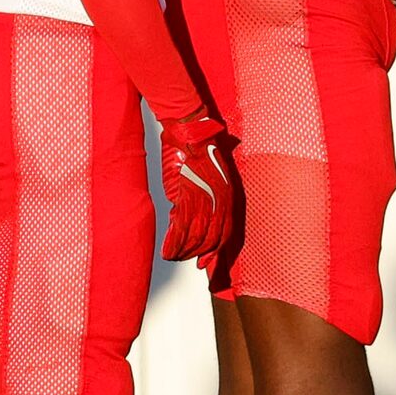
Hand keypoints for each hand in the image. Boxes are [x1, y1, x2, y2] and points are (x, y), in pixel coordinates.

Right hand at [157, 110, 238, 263]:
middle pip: (211, 237)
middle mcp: (219, 201)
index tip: (206, 261)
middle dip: (200, 253)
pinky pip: (180, 226)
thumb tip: (192, 206)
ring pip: (195, 235)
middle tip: (190, 263)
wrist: (190, 131)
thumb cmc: (199, 146)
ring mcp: (203, 199)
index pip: (224, 231)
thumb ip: (210, 190)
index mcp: (228, 196)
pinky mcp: (186, 196)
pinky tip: (168, 251)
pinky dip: (174, 242)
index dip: (215, 249)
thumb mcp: (214, 171)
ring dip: (184, 250)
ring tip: (174, 258)